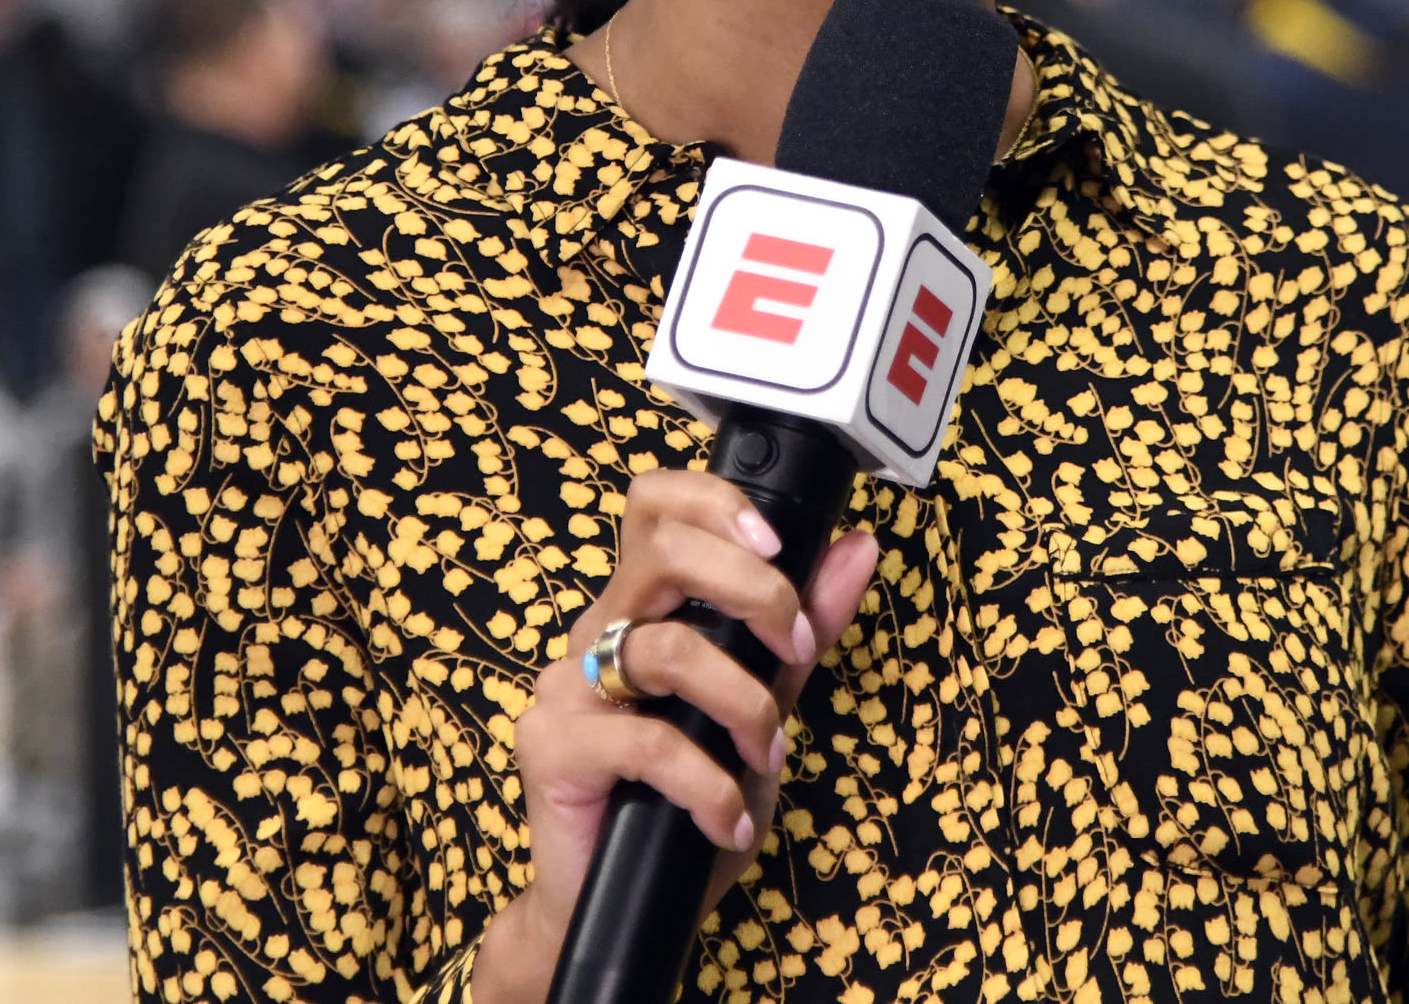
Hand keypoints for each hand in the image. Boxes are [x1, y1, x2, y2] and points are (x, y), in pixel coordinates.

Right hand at [470, 469, 880, 1003]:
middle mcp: (597, 631)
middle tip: (791, 646)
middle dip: (753, 590)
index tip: (779, 547)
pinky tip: (729, 818)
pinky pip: (650, 743)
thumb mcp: (762, 707)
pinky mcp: (552, 745)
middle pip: (664, 551)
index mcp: (639, 606)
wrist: (616, 904)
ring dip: (744, 703)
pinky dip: (710, 784)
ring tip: (767, 752)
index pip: (657, 505)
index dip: (716, 504)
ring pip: (669, 649)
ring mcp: (567, 685)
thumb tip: (856, 548)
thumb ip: (802, 630)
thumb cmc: (684, 799)